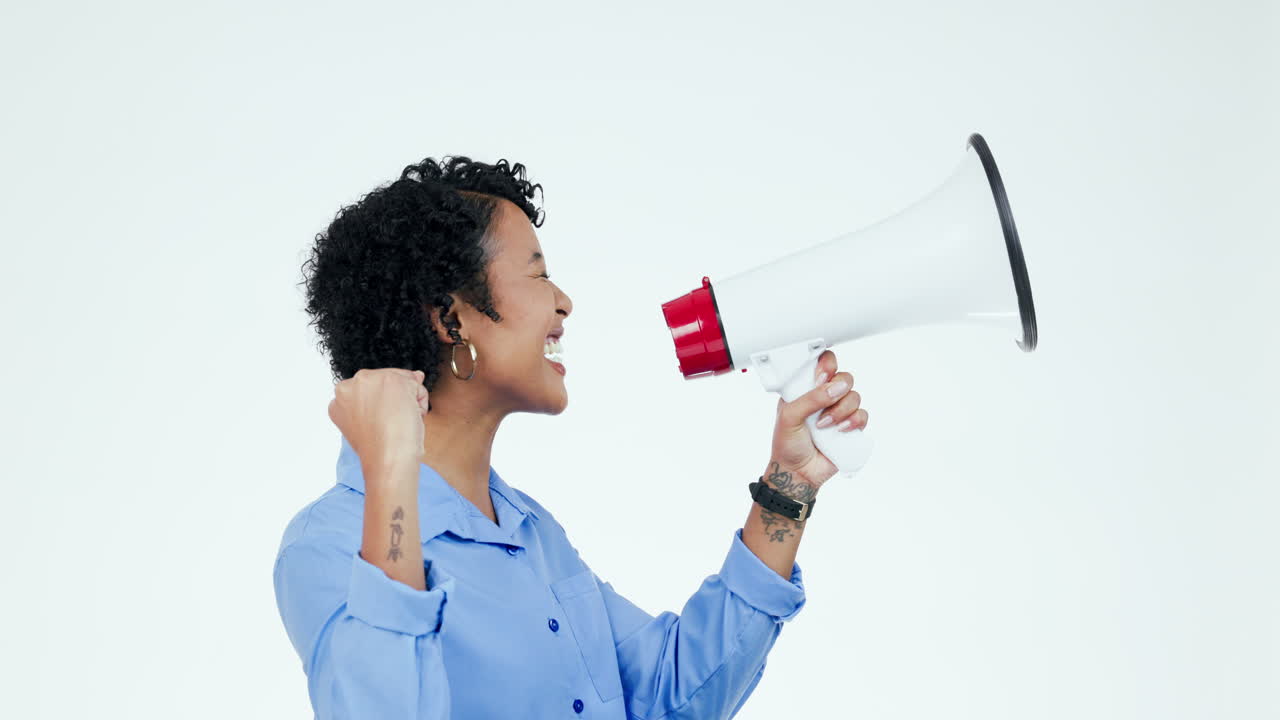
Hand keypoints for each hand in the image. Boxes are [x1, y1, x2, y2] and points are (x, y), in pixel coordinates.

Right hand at [328, 368, 429, 471]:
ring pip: (400, 381)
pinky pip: (416, 384)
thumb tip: (417, 375)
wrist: (387, 460)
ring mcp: (369, 380)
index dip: (381, 408)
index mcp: (339, 399)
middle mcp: (349, 385)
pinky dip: (419, 403)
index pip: (369, 391)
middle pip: (383, 381)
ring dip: (407, 402)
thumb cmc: (381, 449)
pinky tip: (408, 418)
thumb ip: (386, 396)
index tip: (378, 425)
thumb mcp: (373, 422)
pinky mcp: (391, 379)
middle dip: (394, 401)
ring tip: (397, 422)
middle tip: (389, 425)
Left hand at [768, 349, 867, 487]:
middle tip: (827, 400)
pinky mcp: (850, 427)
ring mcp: (838, 411)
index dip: (827, 365)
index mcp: (806, 388)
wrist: (798, 473)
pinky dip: (854, 421)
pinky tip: (840, 431)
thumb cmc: (787, 444)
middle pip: (844, 377)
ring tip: (825, 425)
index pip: (822, 364)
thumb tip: (834, 388)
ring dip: (841, 409)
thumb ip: (810, 399)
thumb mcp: (789, 417)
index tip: (822, 377)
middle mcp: (824, 397)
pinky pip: (863, 415)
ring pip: (855, 396)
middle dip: (838, 388)